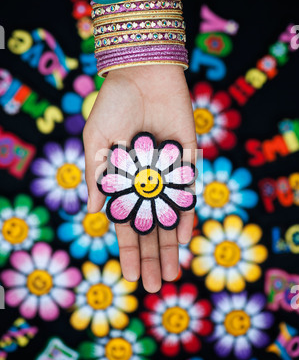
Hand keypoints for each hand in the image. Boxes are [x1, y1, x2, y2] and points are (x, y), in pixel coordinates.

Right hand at [83, 65, 196, 292]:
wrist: (144, 73)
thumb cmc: (114, 104)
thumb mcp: (96, 140)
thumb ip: (96, 175)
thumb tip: (92, 212)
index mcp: (122, 180)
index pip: (125, 224)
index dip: (127, 250)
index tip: (128, 275)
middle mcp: (146, 181)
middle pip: (150, 227)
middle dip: (151, 257)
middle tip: (152, 286)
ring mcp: (167, 173)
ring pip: (170, 217)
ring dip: (171, 246)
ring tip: (171, 275)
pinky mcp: (188, 160)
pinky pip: (188, 192)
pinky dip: (186, 214)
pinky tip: (185, 239)